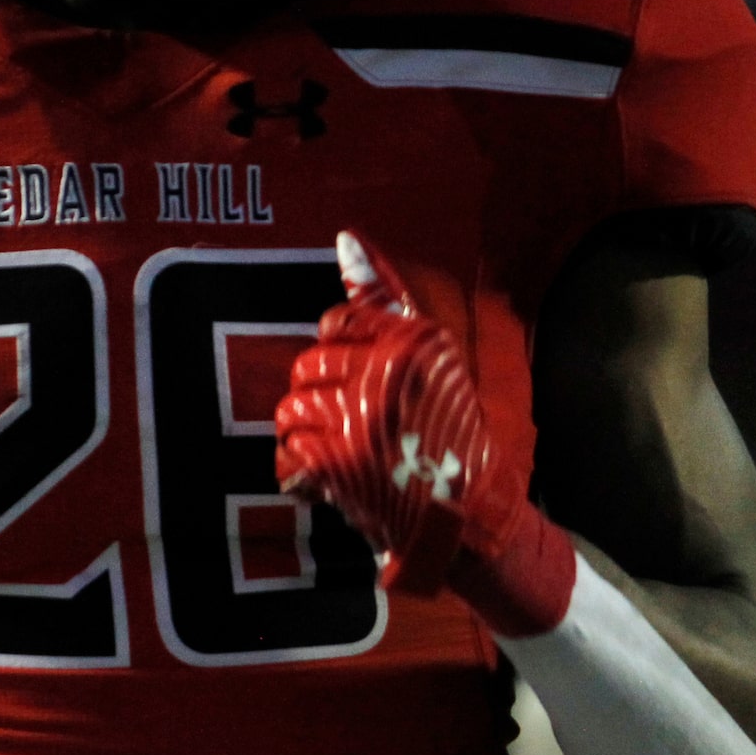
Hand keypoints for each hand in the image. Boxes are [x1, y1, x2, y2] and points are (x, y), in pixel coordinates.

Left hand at [273, 232, 576, 636]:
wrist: (467, 517)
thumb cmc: (446, 434)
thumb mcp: (431, 360)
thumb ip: (384, 300)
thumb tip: (344, 237)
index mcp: (415, 339)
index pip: (335, 324)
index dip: (339, 360)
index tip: (361, 387)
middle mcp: (389, 370)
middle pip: (307, 365)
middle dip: (320, 399)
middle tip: (350, 427)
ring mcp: (360, 415)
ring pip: (292, 408)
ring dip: (307, 437)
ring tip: (340, 453)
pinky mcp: (338, 459)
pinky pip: (288, 451)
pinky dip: (301, 472)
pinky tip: (331, 481)